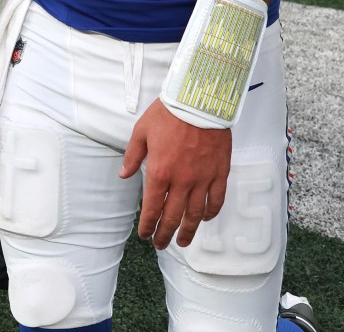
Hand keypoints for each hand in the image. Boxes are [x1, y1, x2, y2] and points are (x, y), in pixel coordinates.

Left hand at [122, 97, 230, 249]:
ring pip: (195, 214)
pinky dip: (210, 213)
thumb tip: (124, 175)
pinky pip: (216, 200)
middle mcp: (181, 181)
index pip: (152, 207)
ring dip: (188, 231)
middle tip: (161, 244)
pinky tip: (204, 218)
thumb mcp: (142, 131)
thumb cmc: (169, 112)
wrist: (199, 99)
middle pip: (173, 217)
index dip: (148, 225)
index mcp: (159, 171)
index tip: (145, 234)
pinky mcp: (219, 173)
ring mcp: (202, 179)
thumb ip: (133, 156)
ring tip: (184, 241)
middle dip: (165, 234)